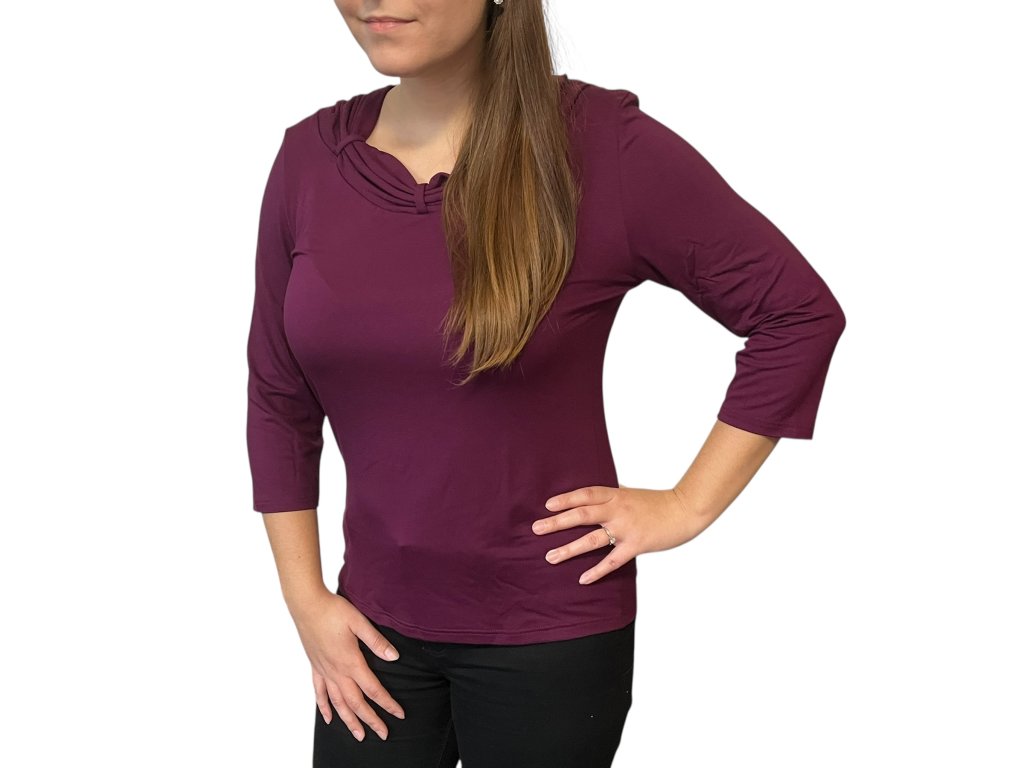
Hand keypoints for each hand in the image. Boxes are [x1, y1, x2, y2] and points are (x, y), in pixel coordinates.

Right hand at [291, 590, 406, 741]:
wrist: (307, 604)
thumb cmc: (333, 610)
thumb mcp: (359, 622)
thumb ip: (376, 641)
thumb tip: (393, 657)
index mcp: (351, 662)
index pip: (373, 689)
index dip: (387, 703)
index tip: (399, 714)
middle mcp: (336, 671)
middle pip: (356, 703)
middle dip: (371, 720)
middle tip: (383, 734)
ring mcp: (324, 671)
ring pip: (338, 703)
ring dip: (349, 720)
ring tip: (358, 735)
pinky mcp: (315, 666)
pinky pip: (319, 692)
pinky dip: (324, 707)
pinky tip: (329, 718)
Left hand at [532, 485, 701, 584]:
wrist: (684, 510)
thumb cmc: (658, 503)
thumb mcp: (632, 494)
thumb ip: (613, 497)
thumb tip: (594, 498)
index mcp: (616, 495)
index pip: (586, 494)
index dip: (566, 499)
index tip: (547, 505)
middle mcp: (618, 510)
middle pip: (581, 515)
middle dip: (557, 522)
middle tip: (536, 529)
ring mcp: (626, 528)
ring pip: (592, 539)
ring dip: (569, 549)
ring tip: (550, 557)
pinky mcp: (636, 545)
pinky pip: (612, 560)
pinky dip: (597, 571)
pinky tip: (583, 579)